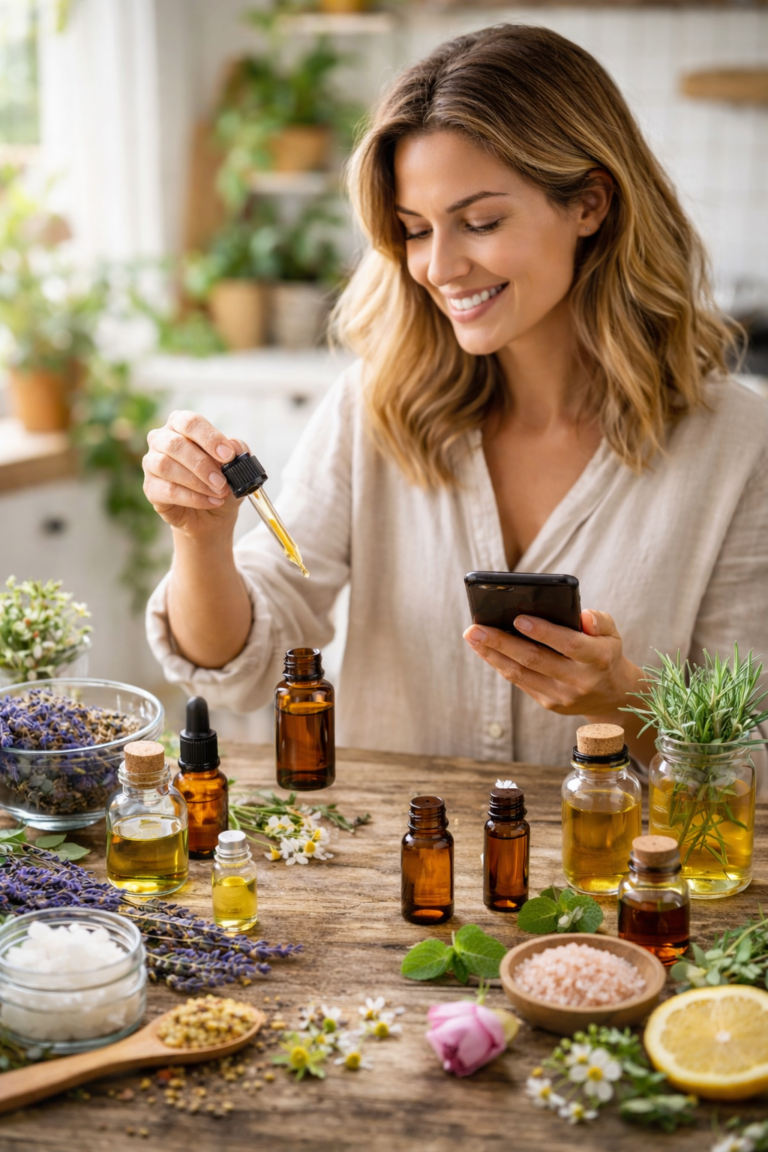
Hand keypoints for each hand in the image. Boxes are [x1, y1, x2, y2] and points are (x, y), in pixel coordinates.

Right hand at [142, 411, 245, 534]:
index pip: (190, 422)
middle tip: (222, 481)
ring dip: (196, 482)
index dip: (209, 437)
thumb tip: (235, 446)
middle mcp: (161, 440)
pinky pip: (168, 490)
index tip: (228, 455)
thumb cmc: (220, 481)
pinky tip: (211, 501)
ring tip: (219, 492)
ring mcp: (151, 464)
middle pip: (175, 444)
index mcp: (181, 425)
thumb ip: (238, 452)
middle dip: (202, 464)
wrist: (213, 513)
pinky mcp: (150, 488)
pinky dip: (193, 498)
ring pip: (166, 466)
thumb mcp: (236, 466)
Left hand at [463, 609, 640, 719]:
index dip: (544, 632)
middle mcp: (580, 680)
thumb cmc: (605, 653)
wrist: (613, 695)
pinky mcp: (550, 704)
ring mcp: (563, 696)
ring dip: (492, 655)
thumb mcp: (612, 633)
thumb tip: (583, 616)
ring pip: (521, 674)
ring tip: (472, 636)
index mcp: (598, 658)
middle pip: (535, 660)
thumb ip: (599, 620)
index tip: (518, 619)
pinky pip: (521, 682)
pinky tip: (485, 650)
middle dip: (502, 642)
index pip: (570, 644)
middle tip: (475, 628)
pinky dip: (501, 664)